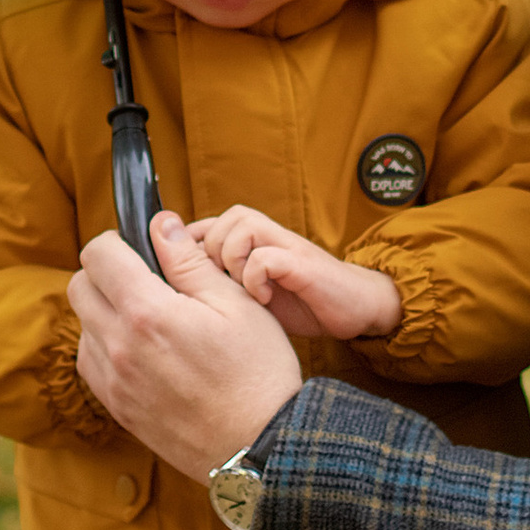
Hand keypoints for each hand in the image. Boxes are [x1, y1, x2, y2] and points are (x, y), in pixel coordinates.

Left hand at [69, 213, 304, 477]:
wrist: (259, 449)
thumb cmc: (258, 373)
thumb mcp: (237, 304)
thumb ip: (190, 261)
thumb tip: (160, 224)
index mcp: (147, 313)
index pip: (98, 254)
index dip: (117, 241)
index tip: (141, 248)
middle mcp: (118, 347)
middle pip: (79, 287)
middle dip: (106, 274)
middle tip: (146, 280)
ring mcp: (113, 382)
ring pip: (83, 326)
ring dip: (106, 312)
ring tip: (152, 321)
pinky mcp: (117, 408)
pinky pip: (92, 363)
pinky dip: (107, 347)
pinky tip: (146, 351)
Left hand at [190, 206, 400, 345]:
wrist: (354, 306)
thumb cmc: (299, 300)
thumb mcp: (249, 291)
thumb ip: (217, 279)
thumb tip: (174, 284)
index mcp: (247, 240)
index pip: (200, 229)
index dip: (185, 252)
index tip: (184, 282)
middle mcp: (264, 234)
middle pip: (216, 224)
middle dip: (209, 260)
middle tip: (221, 289)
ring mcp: (283, 244)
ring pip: (238, 228)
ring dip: (232, 262)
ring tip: (242, 291)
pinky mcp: (302, 262)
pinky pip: (265, 256)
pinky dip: (256, 279)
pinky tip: (262, 299)